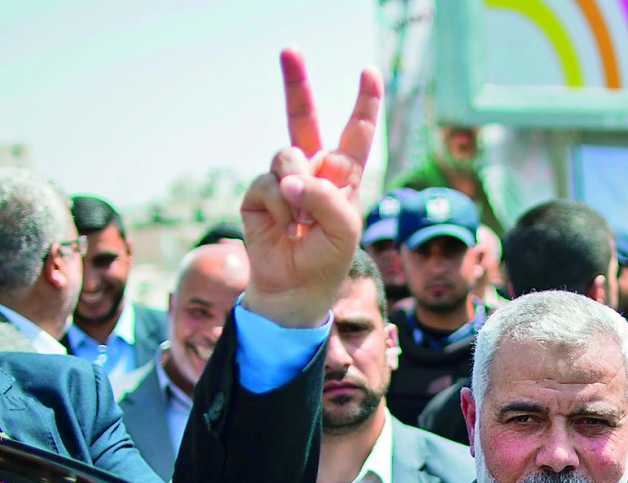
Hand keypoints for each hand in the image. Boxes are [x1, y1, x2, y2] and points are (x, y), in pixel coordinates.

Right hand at [239, 48, 381, 327]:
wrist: (295, 288)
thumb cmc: (328, 259)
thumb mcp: (345, 230)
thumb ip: (327, 199)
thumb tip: (290, 180)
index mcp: (342, 176)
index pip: (356, 134)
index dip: (363, 103)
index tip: (369, 72)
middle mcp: (312, 170)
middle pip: (303, 118)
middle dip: (296, 83)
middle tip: (289, 49)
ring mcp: (283, 180)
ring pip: (287, 156)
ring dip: (298, 191)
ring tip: (302, 224)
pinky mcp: (258, 194)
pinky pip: (269, 185)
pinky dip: (281, 210)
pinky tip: (286, 230)